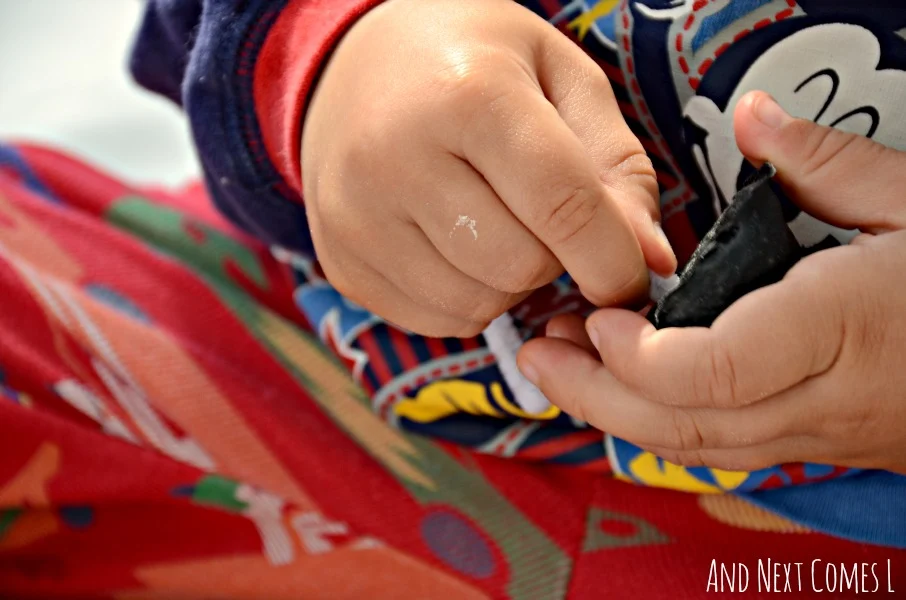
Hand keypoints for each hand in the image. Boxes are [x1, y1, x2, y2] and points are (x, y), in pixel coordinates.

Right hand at [301, 0, 674, 336]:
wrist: (351, 67)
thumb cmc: (470, 62)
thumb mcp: (558, 76)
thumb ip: (614, 166)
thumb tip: (649, 261)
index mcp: (468, 94)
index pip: (563, 205)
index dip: (614, 258)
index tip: (631, 276)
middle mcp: (396, 158)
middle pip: (520, 266)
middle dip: (554, 258)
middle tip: (541, 218)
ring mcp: (356, 216)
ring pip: (476, 303)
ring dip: (508, 281)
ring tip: (494, 224)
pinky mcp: (340, 260)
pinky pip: (434, 318)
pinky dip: (466, 297)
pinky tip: (455, 247)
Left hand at [518, 91, 905, 474]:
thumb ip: (829, 162)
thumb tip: (757, 120)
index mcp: (840, 332)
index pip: (706, 377)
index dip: (634, 360)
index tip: (601, 317)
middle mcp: (820, 397)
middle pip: (680, 426)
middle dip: (594, 397)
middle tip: (539, 354)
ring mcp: (818, 432)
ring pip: (696, 449)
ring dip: (616, 413)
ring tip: (565, 368)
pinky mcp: (817, 441)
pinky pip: (723, 448)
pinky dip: (661, 422)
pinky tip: (628, 390)